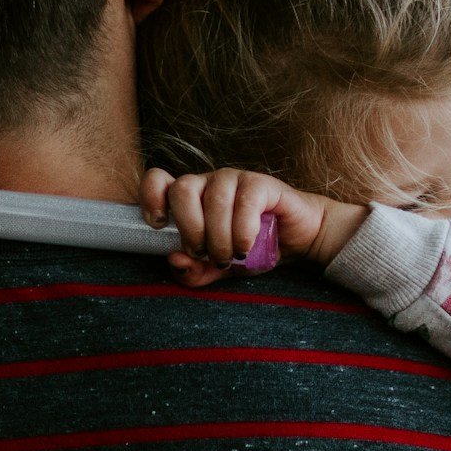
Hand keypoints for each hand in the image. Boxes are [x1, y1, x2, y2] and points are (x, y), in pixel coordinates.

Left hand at [141, 168, 367, 287]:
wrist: (298, 241)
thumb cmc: (253, 248)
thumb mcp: (218, 268)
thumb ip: (194, 271)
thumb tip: (174, 260)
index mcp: (191, 198)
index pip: (158, 180)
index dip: (151, 196)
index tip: (160, 225)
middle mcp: (209, 183)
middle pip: (183, 189)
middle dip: (190, 229)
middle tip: (205, 252)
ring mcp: (234, 179)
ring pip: (213, 199)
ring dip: (219, 236)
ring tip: (230, 256)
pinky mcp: (260, 183)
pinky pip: (244, 202)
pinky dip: (242, 230)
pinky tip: (246, 246)